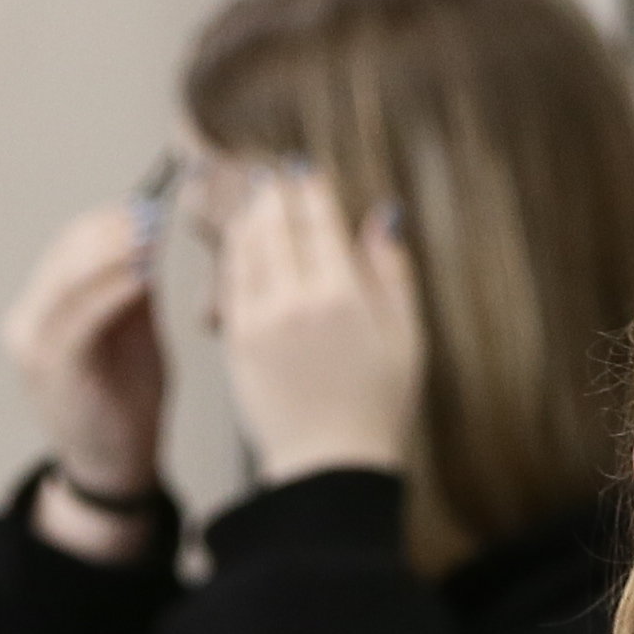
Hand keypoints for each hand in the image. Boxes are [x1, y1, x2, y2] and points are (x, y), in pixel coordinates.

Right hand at [3, 196, 167, 533]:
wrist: (115, 466)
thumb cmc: (127, 401)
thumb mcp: (133, 333)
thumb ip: (134, 290)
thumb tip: (151, 232)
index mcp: (42, 310)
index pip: (67, 249)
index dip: (106, 222)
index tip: (148, 204)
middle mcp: (27, 324)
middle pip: (64, 258)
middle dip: (109, 231)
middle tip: (151, 214)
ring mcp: (34, 347)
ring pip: (68, 282)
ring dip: (112, 254)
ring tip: (150, 235)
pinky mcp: (52, 369)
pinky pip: (80, 319)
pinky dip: (111, 292)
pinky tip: (142, 275)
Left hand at [212, 164, 424, 486]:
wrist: (328, 466)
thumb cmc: (376, 406)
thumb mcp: (406, 337)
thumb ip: (392, 272)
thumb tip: (382, 216)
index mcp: (342, 295)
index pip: (317, 216)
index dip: (310, 185)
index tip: (306, 168)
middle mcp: (294, 299)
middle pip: (274, 220)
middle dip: (273, 189)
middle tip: (271, 169)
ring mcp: (258, 318)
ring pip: (244, 243)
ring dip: (248, 213)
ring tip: (254, 196)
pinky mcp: (235, 338)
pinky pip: (228, 278)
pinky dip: (233, 251)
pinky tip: (242, 241)